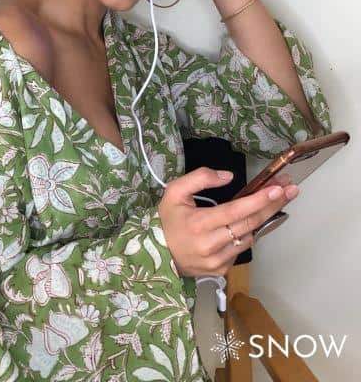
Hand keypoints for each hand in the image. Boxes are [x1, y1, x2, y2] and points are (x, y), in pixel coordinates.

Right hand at [157, 166, 298, 277]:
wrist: (156, 254)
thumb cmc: (167, 220)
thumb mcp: (174, 192)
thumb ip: (200, 178)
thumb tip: (229, 176)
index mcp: (199, 224)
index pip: (236, 211)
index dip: (259, 199)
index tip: (278, 188)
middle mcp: (211, 244)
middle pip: (250, 223)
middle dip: (272, 204)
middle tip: (290, 190)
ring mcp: (218, 261)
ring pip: (249, 237)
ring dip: (262, 218)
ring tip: (274, 201)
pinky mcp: (221, 270)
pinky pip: (242, 248)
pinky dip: (246, 233)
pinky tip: (248, 222)